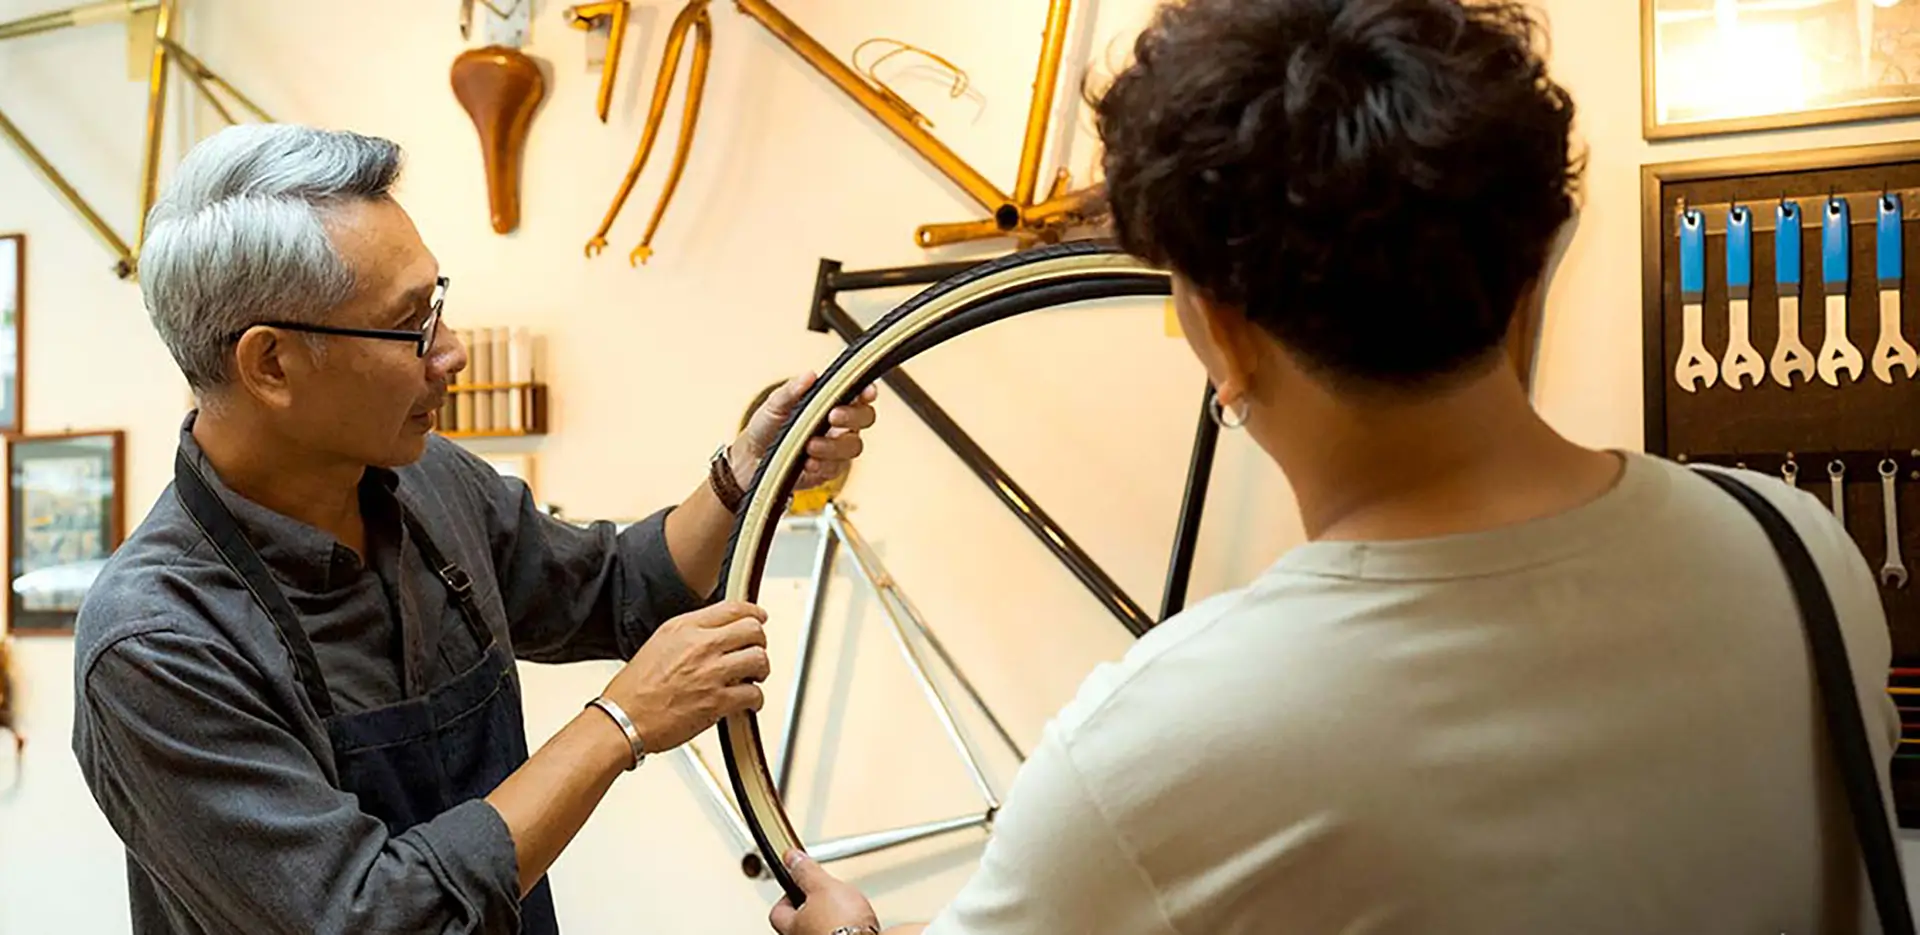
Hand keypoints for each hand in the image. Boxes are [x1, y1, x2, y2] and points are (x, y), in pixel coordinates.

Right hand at [601, 601, 768, 752]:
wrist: (623, 719)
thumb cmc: (634, 689)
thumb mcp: (659, 643)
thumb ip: (690, 634)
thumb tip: (718, 632)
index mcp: (684, 628)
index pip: (733, 608)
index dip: (753, 613)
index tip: (759, 618)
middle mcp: (700, 645)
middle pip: (753, 630)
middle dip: (759, 642)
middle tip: (755, 652)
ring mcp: (710, 673)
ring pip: (759, 659)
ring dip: (761, 670)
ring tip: (753, 678)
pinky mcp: (717, 701)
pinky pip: (754, 693)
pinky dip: (756, 699)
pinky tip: (748, 702)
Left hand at [736, 373, 878, 491]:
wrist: (751, 458)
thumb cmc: (767, 427)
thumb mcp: (774, 404)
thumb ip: (792, 390)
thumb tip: (810, 375)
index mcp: (831, 402)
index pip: (858, 394)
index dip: (867, 392)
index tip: (865, 392)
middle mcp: (839, 425)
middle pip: (865, 418)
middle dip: (852, 416)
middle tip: (832, 415)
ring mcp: (836, 448)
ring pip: (853, 446)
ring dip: (833, 445)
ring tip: (810, 445)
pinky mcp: (828, 470)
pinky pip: (836, 468)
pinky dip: (823, 465)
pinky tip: (808, 463)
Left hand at [769, 850, 880, 934]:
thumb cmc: (841, 928)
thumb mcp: (823, 887)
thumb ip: (805, 872)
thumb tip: (791, 858)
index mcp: (791, 928)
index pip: (778, 911)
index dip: (788, 893)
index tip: (797, 880)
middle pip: (800, 921)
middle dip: (812, 907)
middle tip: (824, 893)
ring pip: (820, 929)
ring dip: (831, 919)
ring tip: (846, 908)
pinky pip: (841, 934)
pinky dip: (848, 928)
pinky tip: (859, 922)